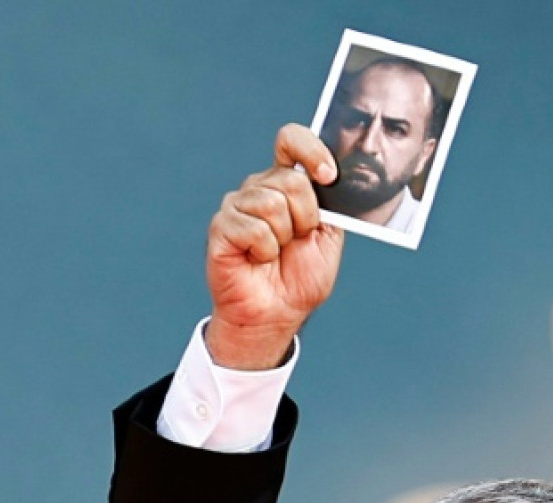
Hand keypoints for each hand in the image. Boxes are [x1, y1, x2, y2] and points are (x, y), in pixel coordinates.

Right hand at [204, 124, 344, 369]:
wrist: (277, 312)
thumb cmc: (300, 276)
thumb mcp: (328, 237)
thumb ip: (331, 206)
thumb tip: (330, 177)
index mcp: (286, 184)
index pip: (291, 141)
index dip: (311, 149)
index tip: (329, 176)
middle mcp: (259, 187)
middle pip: (290, 180)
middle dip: (306, 217)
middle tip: (298, 239)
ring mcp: (238, 205)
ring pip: (272, 205)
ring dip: (284, 237)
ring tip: (276, 252)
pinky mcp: (221, 226)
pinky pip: (254, 229)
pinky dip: (265, 251)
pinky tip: (259, 259)